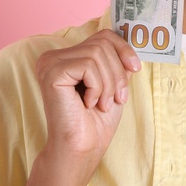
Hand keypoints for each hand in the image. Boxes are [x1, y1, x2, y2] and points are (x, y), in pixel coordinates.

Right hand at [35, 30, 141, 176]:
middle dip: (117, 73)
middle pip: (101, 43)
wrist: (81, 149)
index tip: (135, 69)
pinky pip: (88, 66)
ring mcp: (50, 63)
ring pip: (97, 54)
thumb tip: (131, 39)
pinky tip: (89, 104)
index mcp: (66, 58)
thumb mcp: (112, 84)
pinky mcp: (52, 72)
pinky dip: (98, 87)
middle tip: (117, 98)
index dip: (124, 49)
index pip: (102, 36)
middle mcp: (53, 57)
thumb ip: (117, 62)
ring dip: (110, 83)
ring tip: (103, 104)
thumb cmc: (96, 122)